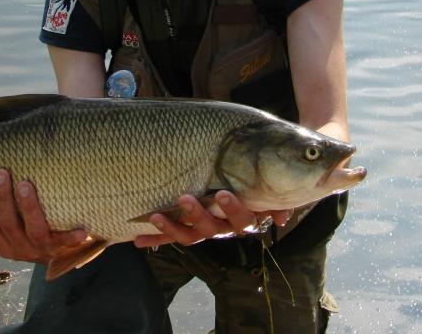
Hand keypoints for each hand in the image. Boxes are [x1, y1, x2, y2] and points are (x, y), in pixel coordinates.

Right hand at [0, 169, 86, 262]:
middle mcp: (19, 249)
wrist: (59, 255)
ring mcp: (40, 250)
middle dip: (3, 198)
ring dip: (28, 206)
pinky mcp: (60, 249)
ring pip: (34, 230)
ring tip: (25, 184)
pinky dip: (71, 236)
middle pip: (8, 224)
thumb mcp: (14, 225)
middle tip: (1, 173)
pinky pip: (65, 242)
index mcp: (3, 244)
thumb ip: (6, 207)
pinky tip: (81, 229)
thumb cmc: (31, 228)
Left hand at [133, 191, 293, 248]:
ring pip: (191, 236)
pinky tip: (138, 241)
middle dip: (197, 215)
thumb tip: (283, 217)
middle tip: (185, 198)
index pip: (242, 220)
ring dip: (172, 229)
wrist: (250, 181)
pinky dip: (155, 238)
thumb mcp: (267, 188)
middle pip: (213, 228)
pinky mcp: (187, 228)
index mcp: (244, 218)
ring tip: (156, 216)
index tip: (224, 194)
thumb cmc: (258, 181)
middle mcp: (224, 227)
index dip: (234, 209)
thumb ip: (275, 200)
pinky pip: (171, 237)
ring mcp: (204, 229)